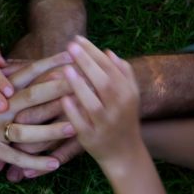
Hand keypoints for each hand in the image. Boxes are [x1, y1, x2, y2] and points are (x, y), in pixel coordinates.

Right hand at [0, 52, 75, 172]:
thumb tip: (16, 63)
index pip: (28, 71)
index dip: (50, 62)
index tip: (71, 54)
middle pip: (34, 95)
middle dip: (60, 88)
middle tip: (84, 81)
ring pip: (29, 129)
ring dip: (53, 128)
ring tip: (77, 126)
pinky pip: (16, 159)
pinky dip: (35, 163)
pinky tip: (54, 165)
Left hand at [61, 36, 141, 165]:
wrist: (126, 154)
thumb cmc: (124, 119)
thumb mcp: (130, 96)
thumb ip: (123, 73)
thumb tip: (109, 52)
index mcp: (127, 94)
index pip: (110, 68)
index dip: (94, 52)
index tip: (78, 39)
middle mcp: (119, 108)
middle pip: (104, 82)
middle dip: (87, 63)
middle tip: (70, 45)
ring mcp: (106, 125)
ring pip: (93, 104)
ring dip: (80, 86)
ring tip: (66, 69)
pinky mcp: (92, 139)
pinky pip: (82, 124)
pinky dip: (73, 112)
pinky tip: (63, 99)